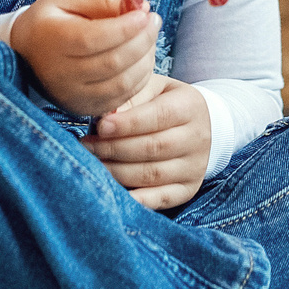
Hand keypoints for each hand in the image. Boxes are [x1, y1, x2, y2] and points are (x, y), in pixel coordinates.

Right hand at [9, 0, 156, 116]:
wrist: (27, 54)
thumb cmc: (52, 19)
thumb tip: (136, 6)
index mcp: (53, 41)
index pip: (94, 39)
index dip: (125, 28)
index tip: (144, 12)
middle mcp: (61, 74)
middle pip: (113, 63)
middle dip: (142, 40)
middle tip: (154, 21)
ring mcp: (73, 96)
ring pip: (122, 84)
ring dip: (146, 59)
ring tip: (150, 38)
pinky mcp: (85, 109)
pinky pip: (123, 98)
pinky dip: (140, 78)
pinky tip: (142, 58)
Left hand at [89, 75, 211, 211]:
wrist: (202, 125)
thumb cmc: (165, 103)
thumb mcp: (153, 89)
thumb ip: (131, 98)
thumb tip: (106, 116)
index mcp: (190, 106)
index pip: (158, 116)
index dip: (127, 124)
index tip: (100, 126)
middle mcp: (198, 138)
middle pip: (153, 147)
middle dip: (114, 149)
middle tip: (87, 146)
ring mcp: (194, 167)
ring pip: (152, 175)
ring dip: (117, 172)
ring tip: (93, 164)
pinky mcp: (188, 189)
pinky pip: (161, 199)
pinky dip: (136, 199)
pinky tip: (114, 192)